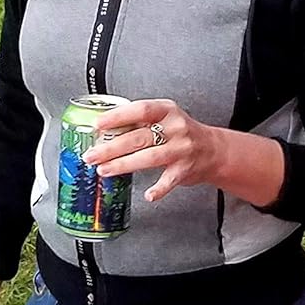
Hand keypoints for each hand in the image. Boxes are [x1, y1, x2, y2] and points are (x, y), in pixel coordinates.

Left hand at [86, 99, 226, 203]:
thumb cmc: (181, 135)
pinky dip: (159, 189)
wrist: (213, 150)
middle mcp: (175, 128)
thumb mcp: (164, 119)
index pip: (139, 110)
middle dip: (112, 147)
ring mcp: (181, 149)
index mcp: (166, 111)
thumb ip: (140, 123)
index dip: (118, 116)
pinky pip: (169, 180)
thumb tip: (105, 132)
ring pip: (149, 157)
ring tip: (104, 170)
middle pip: (139, 137)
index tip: (98, 124)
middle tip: (92, 155)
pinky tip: (148, 194)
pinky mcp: (185, 169)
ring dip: (124, 165)